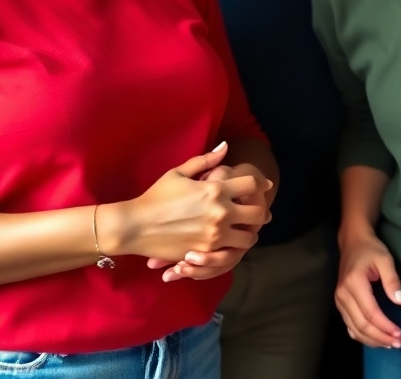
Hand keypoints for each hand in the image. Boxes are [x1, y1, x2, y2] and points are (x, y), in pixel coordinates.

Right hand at [146, 161, 272, 281]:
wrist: (135, 226)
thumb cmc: (156, 196)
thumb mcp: (180, 173)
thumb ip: (206, 160)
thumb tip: (226, 146)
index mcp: (216, 189)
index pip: (252, 184)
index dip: (261, 183)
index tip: (265, 186)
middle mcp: (220, 212)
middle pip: (257, 213)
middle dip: (260, 211)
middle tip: (258, 211)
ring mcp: (214, 236)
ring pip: (248, 237)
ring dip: (249, 233)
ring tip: (244, 229)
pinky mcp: (205, 254)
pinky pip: (231, 254)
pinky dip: (234, 249)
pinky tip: (230, 243)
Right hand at [335, 224, 400, 348]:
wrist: (352, 241)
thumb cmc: (370, 249)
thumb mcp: (385, 259)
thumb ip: (392, 281)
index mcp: (354, 283)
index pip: (370, 313)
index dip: (385, 326)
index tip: (400, 334)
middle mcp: (343, 295)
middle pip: (361, 325)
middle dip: (380, 337)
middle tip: (398, 343)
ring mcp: (339, 301)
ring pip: (354, 329)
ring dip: (372, 340)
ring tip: (389, 343)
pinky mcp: (340, 304)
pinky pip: (350, 326)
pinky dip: (362, 336)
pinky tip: (375, 338)